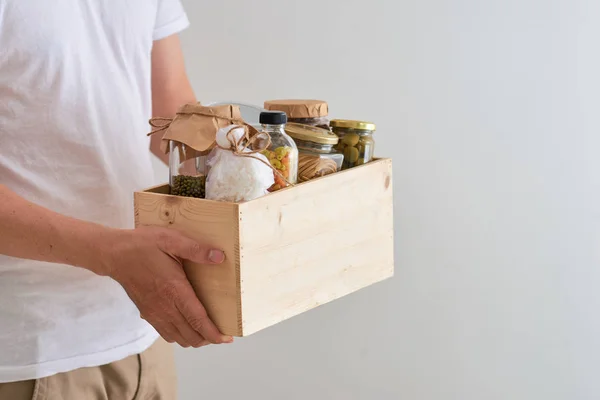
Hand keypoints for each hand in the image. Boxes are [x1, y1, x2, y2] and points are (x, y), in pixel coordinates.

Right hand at [102, 226, 232, 347]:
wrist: (113, 255)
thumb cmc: (142, 245)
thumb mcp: (170, 239)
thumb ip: (196, 249)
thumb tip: (219, 257)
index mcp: (174, 290)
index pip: (197, 320)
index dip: (214, 333)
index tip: (227, 338)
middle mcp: (164, 307)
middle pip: (191, 335)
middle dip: (209, 338)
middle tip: (222, 331)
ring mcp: (154, 313)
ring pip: (179, 338)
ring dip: (195, 338)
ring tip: (207, 329)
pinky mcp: (147, 313)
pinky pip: (167, 334)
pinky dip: (181, 335)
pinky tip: (187, 324)